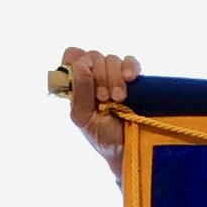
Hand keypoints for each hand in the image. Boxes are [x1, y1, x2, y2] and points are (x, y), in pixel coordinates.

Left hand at [63, 47, 139, 177]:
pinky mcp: (133, 80)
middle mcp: (95, 76)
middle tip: (104, 98)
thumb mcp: (83, 118)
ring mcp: (115, 76)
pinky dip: (130, 67)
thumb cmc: (102, 137)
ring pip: (112, 59)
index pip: (73, 56)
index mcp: (78, 83)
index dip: (79, 61)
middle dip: (99, 77)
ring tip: (118, 99)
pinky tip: (130, 79)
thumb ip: (79, 92)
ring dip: (114, 79)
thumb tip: (81, 65)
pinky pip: (130, 62)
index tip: (86, 77)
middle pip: (93, 56)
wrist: (126, 150)